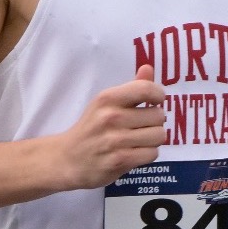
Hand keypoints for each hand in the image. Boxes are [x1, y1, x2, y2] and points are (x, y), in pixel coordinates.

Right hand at [53, 65, 166, 188]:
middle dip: (155, 121)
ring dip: (153, 139)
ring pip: (159, 135)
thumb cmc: (92, 127)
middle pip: (158, 115)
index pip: (146, 89)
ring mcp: (115, 140)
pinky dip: (148, 153)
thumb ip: (131, 87)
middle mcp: (111, 117)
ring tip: (139, 139)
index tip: (155, 102)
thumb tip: (148, 68)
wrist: (68, 159)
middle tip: (142, 125)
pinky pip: (152, 153)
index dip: (158, 95)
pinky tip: (135, 152)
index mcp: (107, 98)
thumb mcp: (105, 103)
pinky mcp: (120, 160)